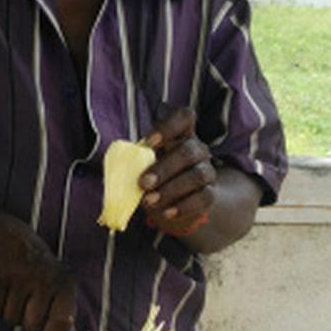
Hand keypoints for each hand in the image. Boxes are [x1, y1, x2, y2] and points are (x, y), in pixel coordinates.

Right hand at [0, 213, 76, 330]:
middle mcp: (43, 280)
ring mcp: (19, 277)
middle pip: (32, 326)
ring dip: (7, 310)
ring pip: (10, 319)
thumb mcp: (54, 280)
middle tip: (23, 302)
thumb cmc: (32, 265)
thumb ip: (60, 310)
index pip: (63, 322)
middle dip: (24, 321)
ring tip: (11, 289)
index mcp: (63, 283)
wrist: (1, 234)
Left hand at [139, 108, 216, 235]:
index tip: (148, 142)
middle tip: (143, 183)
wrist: (176, 202)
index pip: (184, 118)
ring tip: (149, 201)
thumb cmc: (154, 177)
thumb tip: (120, 166)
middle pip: (188, 151)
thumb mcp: (145, 165)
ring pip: (196, 176)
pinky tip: (167, 213)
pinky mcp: (210, 194)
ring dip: (171, 189)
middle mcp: (198, 150)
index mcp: (181, 135)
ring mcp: (207, 171)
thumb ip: (137, 161)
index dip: (168, 127)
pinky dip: (184, 206)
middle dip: (164, 168)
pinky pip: (203, 198)